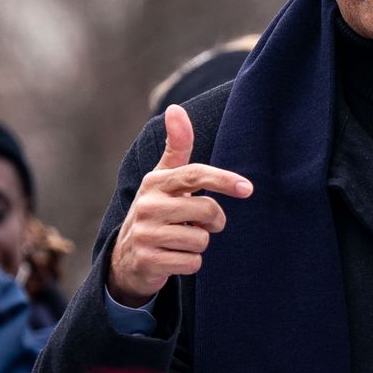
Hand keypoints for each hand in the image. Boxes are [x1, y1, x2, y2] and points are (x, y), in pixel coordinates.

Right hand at [106, 104, 252, 305]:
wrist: (126, 257)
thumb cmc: (156, 211)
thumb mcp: (163, 179)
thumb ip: (176, 146)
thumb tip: (175, 108)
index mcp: (155, 183)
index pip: (194, 175)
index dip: (223, 180)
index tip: (247, 188)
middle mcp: (147, 206)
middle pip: (206, 210)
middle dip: (214, 221)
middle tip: (204, 223)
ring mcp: (145, 234)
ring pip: (201, 240)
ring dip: (199, 244)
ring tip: (181, 240)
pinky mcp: (148, 261)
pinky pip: (192, 263)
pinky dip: (190, 264)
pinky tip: (174, 258)